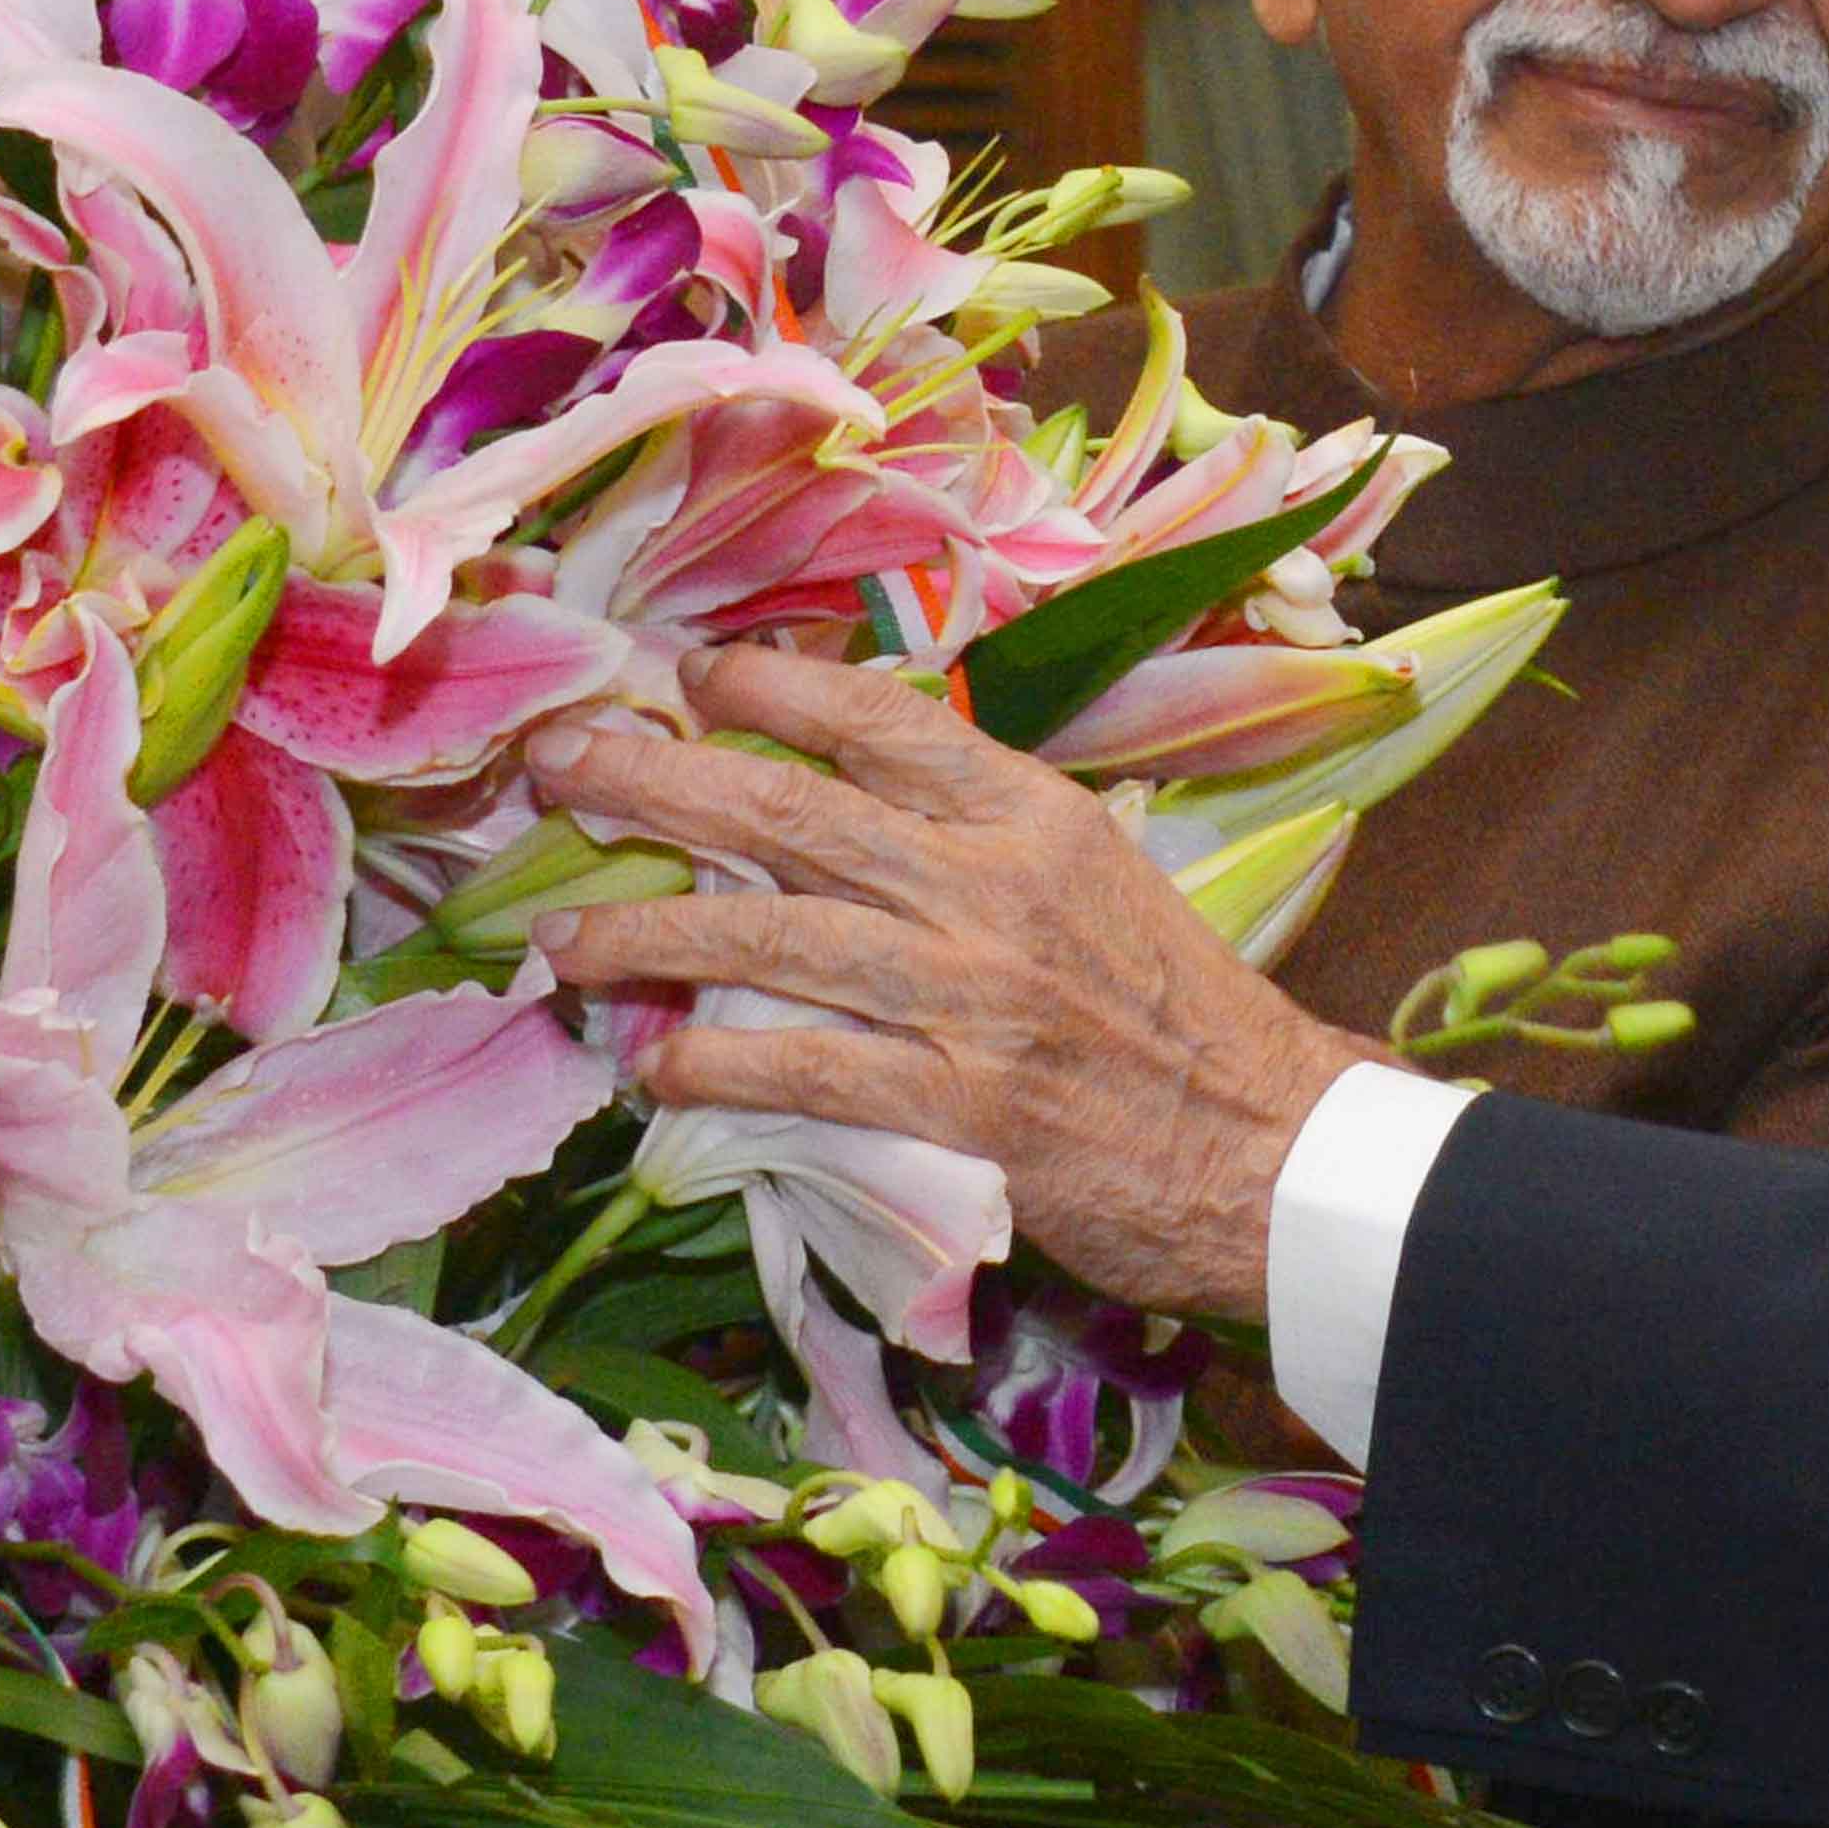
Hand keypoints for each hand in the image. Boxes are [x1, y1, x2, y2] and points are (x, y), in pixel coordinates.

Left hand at [528, 644, 1375, 1328]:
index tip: (682, 677)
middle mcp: (992, 888)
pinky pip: (807, 1075)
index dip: (766, 688)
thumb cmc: (1176, 1016)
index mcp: (1031, 814)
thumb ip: (977, 832)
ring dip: (648, 937)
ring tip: (559, 942)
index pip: (877, 719)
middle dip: (654, 785)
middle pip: (788, 814)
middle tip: (559, 769)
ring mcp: (973, 998)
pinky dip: (719, 1069)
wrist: (1269, 1150)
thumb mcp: (1095, 876)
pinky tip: (655, 1068)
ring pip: (772, 944)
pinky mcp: (962, 1109)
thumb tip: (841, 793)